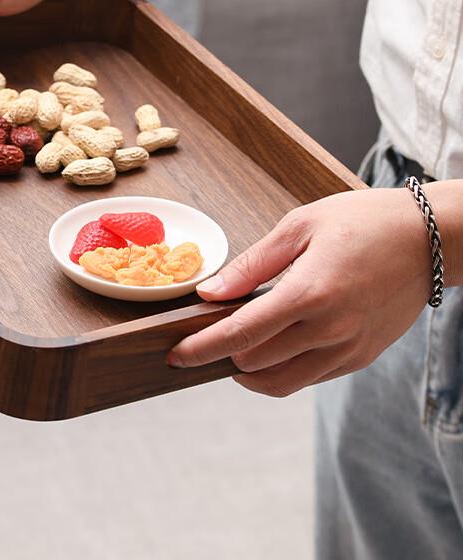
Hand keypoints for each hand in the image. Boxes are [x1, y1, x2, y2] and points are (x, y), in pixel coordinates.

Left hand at [167, 188, 432, 396]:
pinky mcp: (362, 357)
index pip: (240, 334)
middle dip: (220, 354)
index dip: (200, 348)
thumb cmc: (363, 221)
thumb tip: (210, 293)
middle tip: (204, 337)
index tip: (175, 355)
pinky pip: (310, 378)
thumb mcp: (299, 227)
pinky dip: (281, 370)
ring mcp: (348, 348)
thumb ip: (251, 265)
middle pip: (254, 364)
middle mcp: (330, 329)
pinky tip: (272, 346)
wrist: (429, 238)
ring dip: (248, 372)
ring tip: (234, 348)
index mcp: (309, 292)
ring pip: (281, 383)